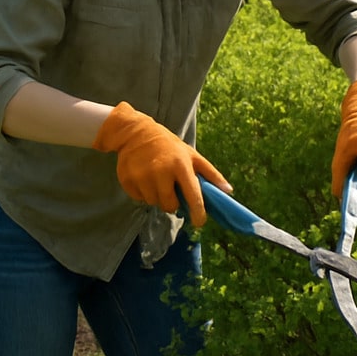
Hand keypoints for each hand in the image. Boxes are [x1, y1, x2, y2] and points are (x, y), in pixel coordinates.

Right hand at [92, 102, 230, 227]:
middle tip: (170, 190)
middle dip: (172, 202)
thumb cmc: (168, 146)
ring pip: (153, 203)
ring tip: (155, 180)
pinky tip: (143, 178)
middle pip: (170, 205)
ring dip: (157, 197)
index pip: (193, 196)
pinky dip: (143, 193)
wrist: (135, 133)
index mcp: (180, 165)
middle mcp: (160, 171)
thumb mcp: (191, 155)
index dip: (198, 213)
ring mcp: (141, 176)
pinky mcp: (127, 179)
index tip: (199, 222)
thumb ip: (210, 174)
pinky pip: (138, 198)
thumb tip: (229, 191)